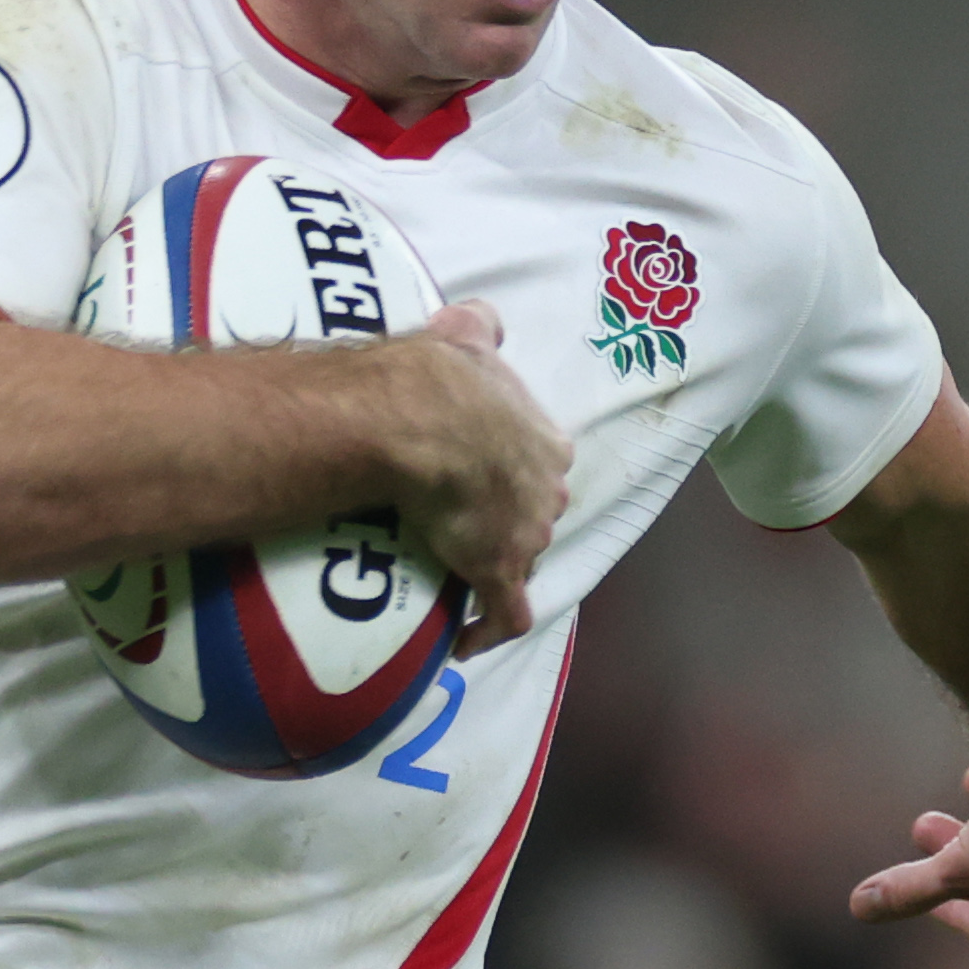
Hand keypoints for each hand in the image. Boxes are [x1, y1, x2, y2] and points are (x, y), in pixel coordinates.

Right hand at [386, 302, 572, 654]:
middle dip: (508, 522)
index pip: (540, 463)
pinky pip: (502, 615)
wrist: (421, 420)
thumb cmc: (442, 379)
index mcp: (545, 442)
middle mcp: (547, 493)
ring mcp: (526, 537)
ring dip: (491, 568)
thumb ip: (482, 329)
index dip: (514, 473)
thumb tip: (484, 324)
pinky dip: (486, 631)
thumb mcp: (466, 336)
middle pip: (534, 515)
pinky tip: (463, 645)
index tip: (484, 477)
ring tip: (451, 573)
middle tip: (462, 523)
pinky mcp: (498, 573)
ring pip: (519, 559)